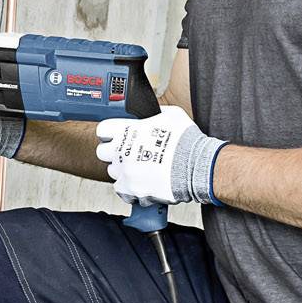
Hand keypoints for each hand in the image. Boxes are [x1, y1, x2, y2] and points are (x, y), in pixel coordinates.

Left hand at [96, 109, 220, 205]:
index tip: (115, 136)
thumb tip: (150, 113)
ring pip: (113, 171)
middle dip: (114, 152)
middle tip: (127, 153)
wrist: (198, 166)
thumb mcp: (172, 115)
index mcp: (128, 130)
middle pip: (103, 152)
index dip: (110, 133)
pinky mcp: (131, 189)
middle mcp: (122, 150)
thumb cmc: (187, 141)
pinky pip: (121, 189)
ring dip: (123, 170)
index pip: (103, 129)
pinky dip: (130, 187)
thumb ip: (154, 113)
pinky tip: (142, 181)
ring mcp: (125, 171)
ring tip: (140, 168)